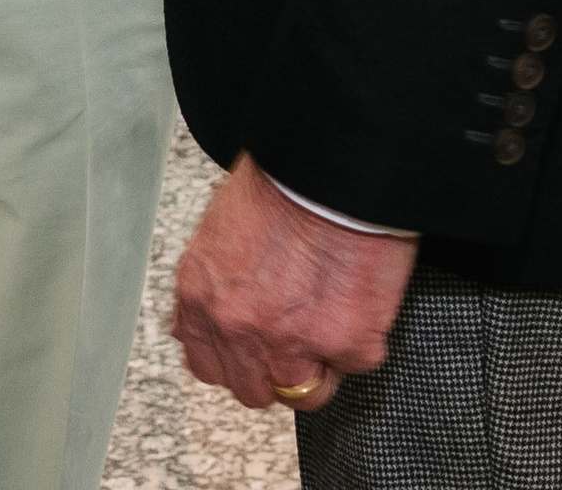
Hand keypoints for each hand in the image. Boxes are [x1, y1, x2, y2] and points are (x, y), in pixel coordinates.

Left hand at [169, 156, 416, 413]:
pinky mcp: (345, 344)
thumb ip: (215, 283)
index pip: (206, 364)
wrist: (328, 166)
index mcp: (201, 294)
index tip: (252, 352)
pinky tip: (356, 298)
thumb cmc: (280, 182)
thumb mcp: (221, 228)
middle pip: (253, 389)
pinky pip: (354, 365)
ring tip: (331, 320)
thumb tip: (212, 315)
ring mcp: (291, 342)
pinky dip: (360, 339)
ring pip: (304, 394)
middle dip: (276, 368)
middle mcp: (238, 326)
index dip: (235, 360)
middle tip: (298, 336)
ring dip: (319, 365)